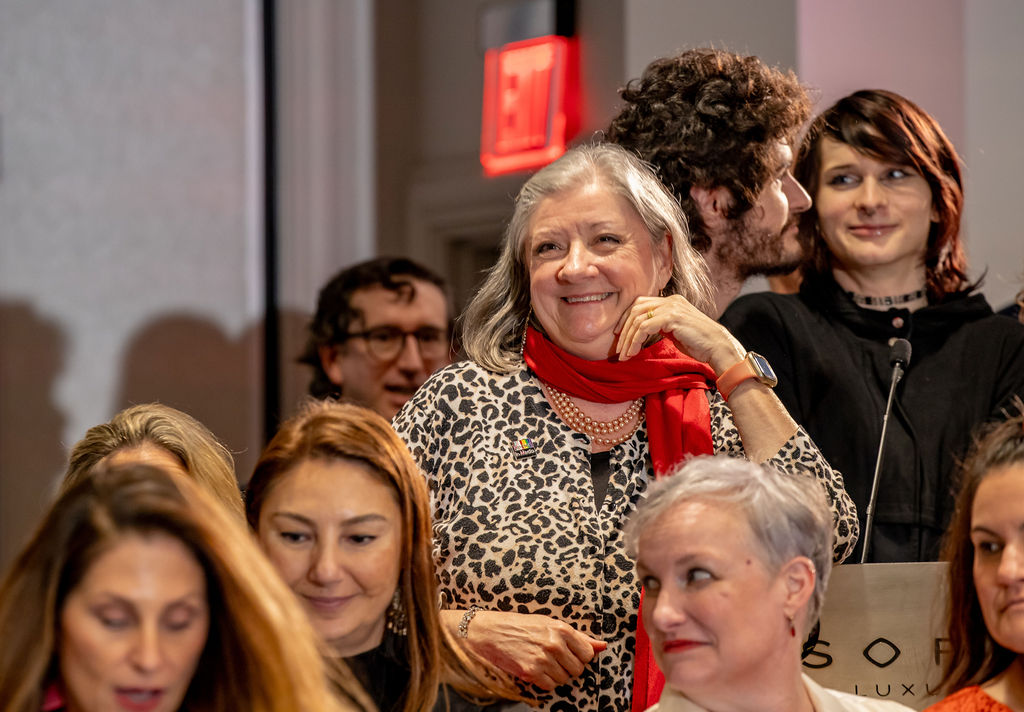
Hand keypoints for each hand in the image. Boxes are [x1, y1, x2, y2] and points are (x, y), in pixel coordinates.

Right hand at [457, 610, 605, 690]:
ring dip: (555, 675)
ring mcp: (543, 658)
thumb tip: (602, 646)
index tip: (568, 654)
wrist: (490, 630)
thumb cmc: (520, 625)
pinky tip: (534, 669)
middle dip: (567, 667)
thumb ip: (578, 637)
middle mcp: (555, 643)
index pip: (587, 653)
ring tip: (541, 662)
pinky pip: (550, 686)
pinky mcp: (531, 671)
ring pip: (564, 679)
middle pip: (578, 669)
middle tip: (552, 659)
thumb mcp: (550, 624)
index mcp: (562, 628)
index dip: (579, 657)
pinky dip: (544, 682)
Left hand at [614, 295, 743, 372]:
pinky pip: (644, 327)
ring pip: (637, 318)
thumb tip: (640, 333)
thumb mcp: (674, 331)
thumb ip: (659, 326)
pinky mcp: (672, 317)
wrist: (717, 346)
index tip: (619, 335)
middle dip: (623, 330)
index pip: (640, 304)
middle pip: (635, 309)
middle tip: (618, 349)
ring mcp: (672, 307)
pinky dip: (635, 340)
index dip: (626, 319)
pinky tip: (633, 352)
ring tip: (624, 355)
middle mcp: (670, 300)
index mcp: (671, 301)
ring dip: (628, 338)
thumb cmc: (698, 343)